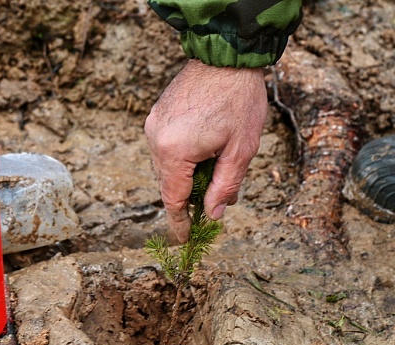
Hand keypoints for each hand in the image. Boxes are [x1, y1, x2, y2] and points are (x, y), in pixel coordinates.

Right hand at [144, 59, 266, 242]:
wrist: (227, 56)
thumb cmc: (239, 100)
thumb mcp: (240, 150)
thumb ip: (224, 186)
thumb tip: (214, 214)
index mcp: (174, 151)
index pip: (172, 198)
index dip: (180, 221)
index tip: (186, 238)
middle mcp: (156, 139)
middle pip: (167, 184)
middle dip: (187, 198)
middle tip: (211, 205)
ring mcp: (153, 125)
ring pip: (165, 166)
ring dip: (185, 176)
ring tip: (213, 171)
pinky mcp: (157, 114)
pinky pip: (164, 147)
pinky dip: (180, 158)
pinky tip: (203, 152)